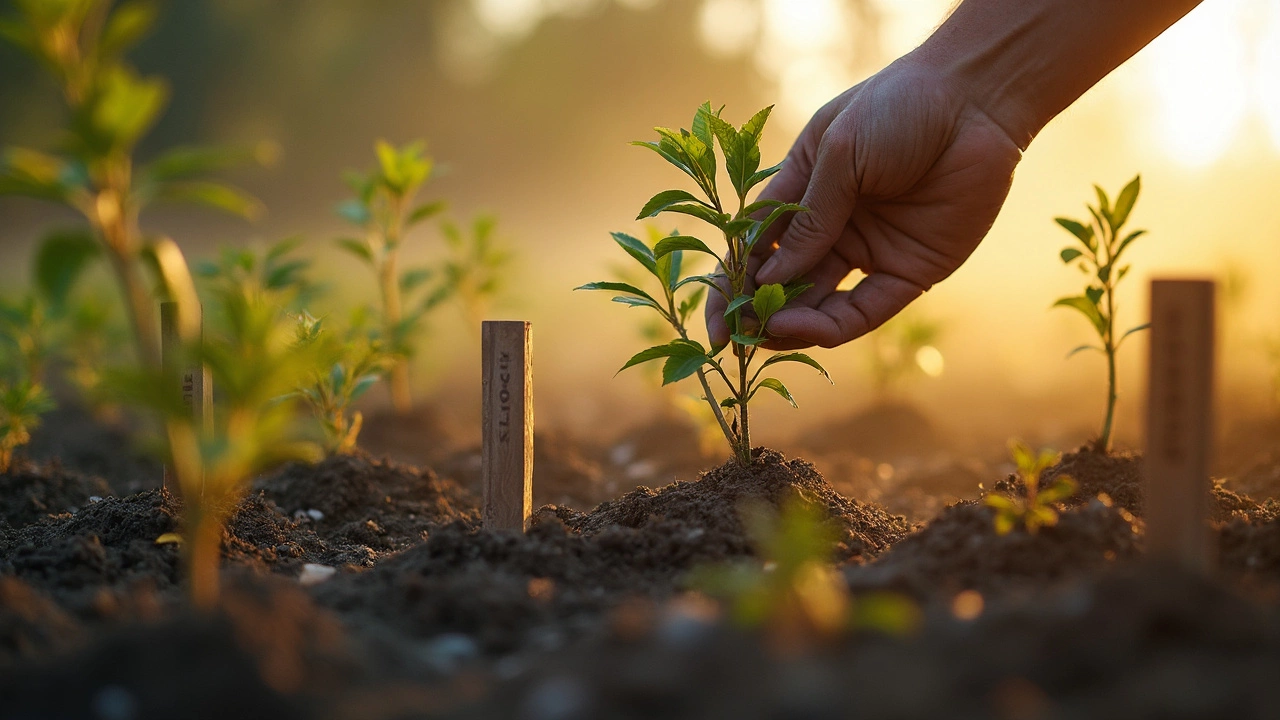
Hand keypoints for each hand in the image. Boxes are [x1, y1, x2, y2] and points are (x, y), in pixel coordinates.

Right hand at [707, 55, 1023, 349]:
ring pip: (819, 305)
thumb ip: (808, 217)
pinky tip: (803, 327)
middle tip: (732, 339)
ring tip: (764, 334)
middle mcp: (832, 229)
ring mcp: (869, 253)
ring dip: (788, 325)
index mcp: (802, 194)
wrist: (975, 100)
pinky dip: (831, 326)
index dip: (731, 284)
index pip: (755, 247)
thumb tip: (769, 278)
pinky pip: (865, 311)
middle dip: (755, 313)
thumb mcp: (838, 153)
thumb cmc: (899, 107)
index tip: (712, 321)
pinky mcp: (909, 274)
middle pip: (782, 284)